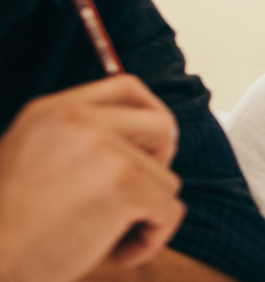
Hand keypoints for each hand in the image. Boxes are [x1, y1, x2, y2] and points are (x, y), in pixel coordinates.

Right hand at [0, 75, 183, 281]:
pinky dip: (152, 240)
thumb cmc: (10, 227)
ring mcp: (103, 149)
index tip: (148, 153)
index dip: (150, 120)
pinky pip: (170, 212)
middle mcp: (77, 120)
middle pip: (162, 125)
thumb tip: (143, 144)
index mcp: (52, 111)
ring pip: (166, 178)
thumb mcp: (33, 161)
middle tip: (136, 196)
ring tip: (105, 235)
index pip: (128, 89)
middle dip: (161, 164)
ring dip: (146, 213)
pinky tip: (118, 253)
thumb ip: (78, 142)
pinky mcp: (124, 184)